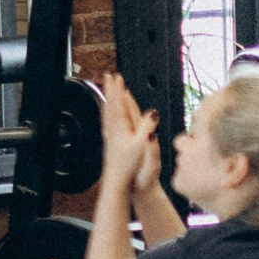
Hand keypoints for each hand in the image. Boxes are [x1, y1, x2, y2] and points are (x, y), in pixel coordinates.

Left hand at [96, 71, 155, 200]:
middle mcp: (114, 130)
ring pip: (107, 112)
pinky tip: (106, 114)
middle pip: (111, 104)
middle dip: (111, 89)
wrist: (119, 182)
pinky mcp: (109, 143)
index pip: (120, 103)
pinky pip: (106, 122)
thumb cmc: (131, 167)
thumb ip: (148, 127)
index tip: (117, 76)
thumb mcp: (143, 145)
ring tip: (107, 89)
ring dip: (108, 99)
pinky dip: (106, 113)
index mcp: (123, 128)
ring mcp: (110, 136)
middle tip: (108, 76)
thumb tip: (152, 112)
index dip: (119, 89)